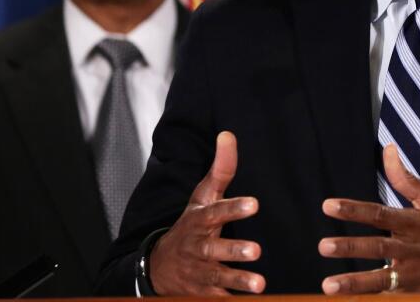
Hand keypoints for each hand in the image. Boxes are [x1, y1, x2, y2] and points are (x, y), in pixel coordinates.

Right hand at [148, 131, 265, 294]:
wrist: (158, 266)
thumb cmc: (191, 225)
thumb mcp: (202, 197)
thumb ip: (220, 169)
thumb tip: (228, 135)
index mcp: (200, 221)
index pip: (216, 212)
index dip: (234, 208)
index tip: (254, 204)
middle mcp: (198, 247)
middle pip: (214, 249)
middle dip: (234, 250)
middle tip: (256, 250)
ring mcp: (198, 272)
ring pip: (217, 278)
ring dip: (237, 281)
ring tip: (260, 285)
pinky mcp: (202, 293)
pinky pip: (217, 299)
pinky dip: (230, 301)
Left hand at [318, 143, 419, 293]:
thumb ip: (406, 179)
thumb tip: (388, 149)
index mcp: (417, 222)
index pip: (381, 213)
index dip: (355, 209)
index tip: (328, 206)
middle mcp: (414, 248)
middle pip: (379, 246)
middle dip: (351, 248)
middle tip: (323, 246)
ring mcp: (416, 276)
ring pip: (382, 279)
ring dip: (355, 283)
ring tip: (329, 286)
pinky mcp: (417, 297)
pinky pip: (390, 299)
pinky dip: (371, 300)